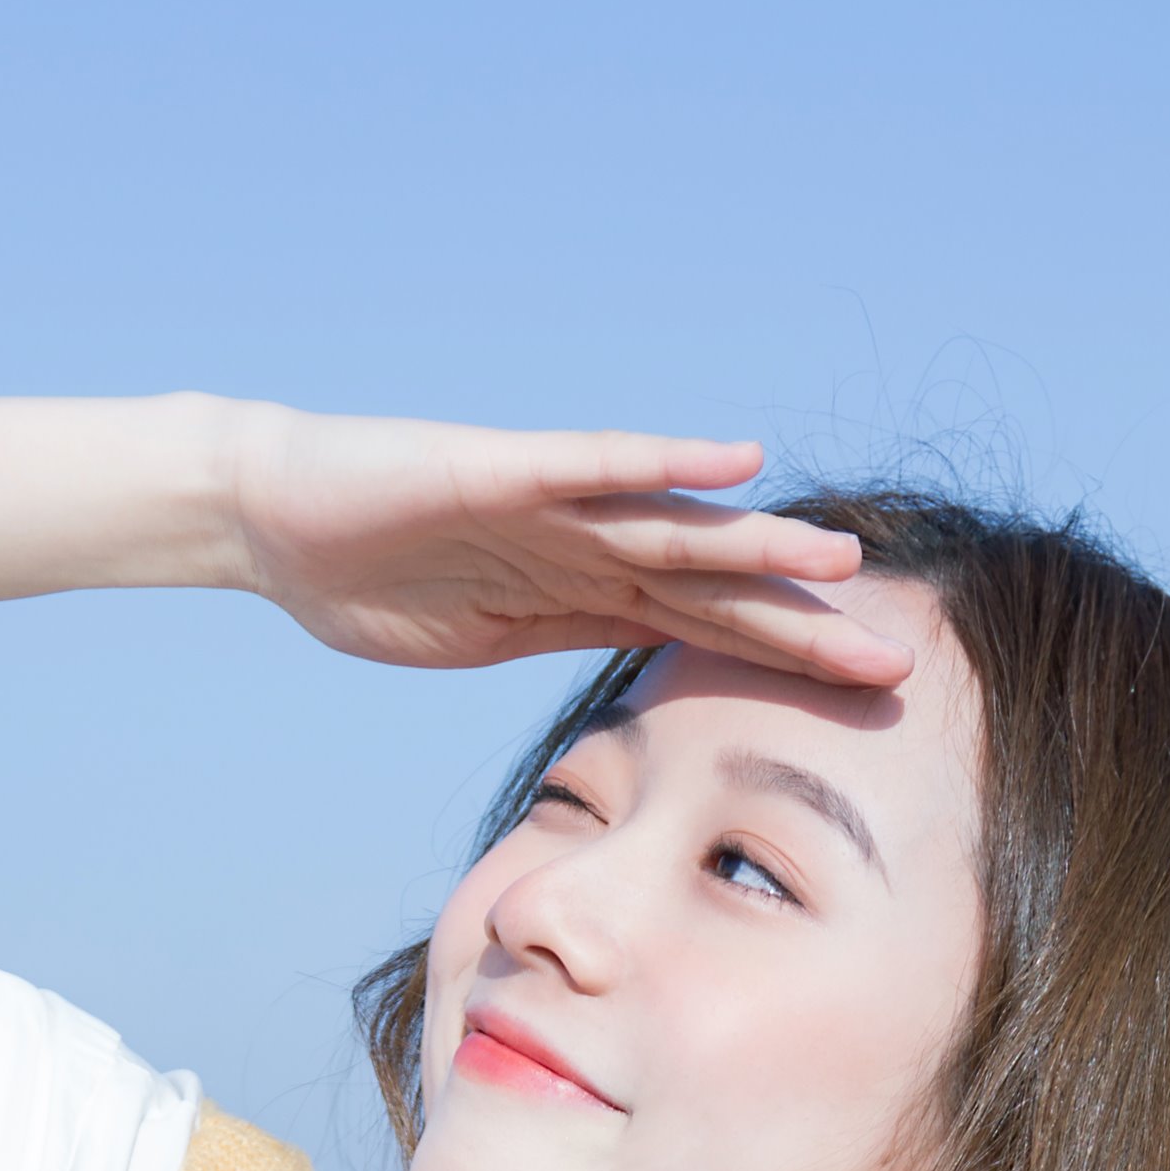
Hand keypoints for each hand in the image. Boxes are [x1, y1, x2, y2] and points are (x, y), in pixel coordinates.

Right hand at [226, 402, 913, 685]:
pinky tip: (737, 462)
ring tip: (842, 564)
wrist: (273, 515)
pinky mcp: (504, 471)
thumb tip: (639, 683)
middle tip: (896, 665)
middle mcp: (586, 545)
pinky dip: (665, 465)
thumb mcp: (482, 637)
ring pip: (676, 530)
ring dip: (760, 549)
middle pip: (716, 590)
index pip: (706, 634)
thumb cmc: (366, 577)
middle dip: (802, 629)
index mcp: (582, 595)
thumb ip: (563, 641)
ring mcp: (551, 506)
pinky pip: (596, 467)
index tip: (864, 708)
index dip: (785, 668)